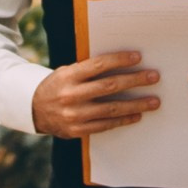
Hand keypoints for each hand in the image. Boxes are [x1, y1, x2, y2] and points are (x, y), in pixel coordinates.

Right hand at [32, 51, 159, 136]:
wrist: (33, 110)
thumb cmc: (57, 86)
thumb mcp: (67, 72)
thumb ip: (88, 70)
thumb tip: (121, 64)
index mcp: (68, 76)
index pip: (99, 65)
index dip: (120, 60)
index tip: (138, 57)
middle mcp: (71, 95)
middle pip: (109, 86)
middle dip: (135, 81)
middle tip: (154, 77)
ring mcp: (75, 114)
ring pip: (111, 108)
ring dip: (136, 104)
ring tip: (154, 101)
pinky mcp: (77, 130)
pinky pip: (105, 125)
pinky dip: (123, 120)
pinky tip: (137, 115)